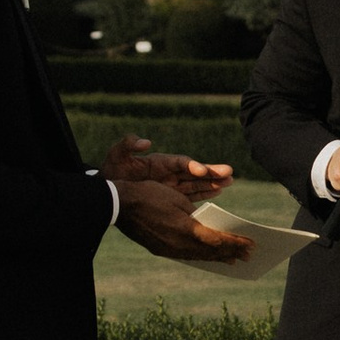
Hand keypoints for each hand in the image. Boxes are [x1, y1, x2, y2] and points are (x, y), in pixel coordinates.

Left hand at [104, 133, 233, 193]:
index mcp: (160, 162)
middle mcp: (170, 172)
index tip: (202, 170)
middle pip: (194, 172)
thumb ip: (129, 144)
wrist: (109, 189)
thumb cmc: (113, 169)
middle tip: (230, 173)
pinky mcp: (171, 196)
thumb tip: (145, 142)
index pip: (180, 162)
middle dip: (211, 173)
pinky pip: (191, 195)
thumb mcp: (117, 154)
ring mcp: (172, 185)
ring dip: (213, 182)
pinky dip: (204, 194)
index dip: (192, 165)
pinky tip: (218, 192)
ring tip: (230, 181)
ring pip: (196, 183)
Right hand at [117, 169, 250, 263]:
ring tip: (233, 259)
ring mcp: (168, 250)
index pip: (217, 240)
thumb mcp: (178, 200)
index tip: (250, 244)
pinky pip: (186, 256)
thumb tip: (207, 227)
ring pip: (198, 256)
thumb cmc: (150, 194)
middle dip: (231, 252)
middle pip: (211, 252)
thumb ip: (196, 216)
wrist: (119, 204)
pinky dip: (200, 256)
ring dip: (217, 258)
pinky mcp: (160, 249)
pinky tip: (207, 256)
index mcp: (186, 229)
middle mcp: (178, 244)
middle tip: (249, 255)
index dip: (235, 243)